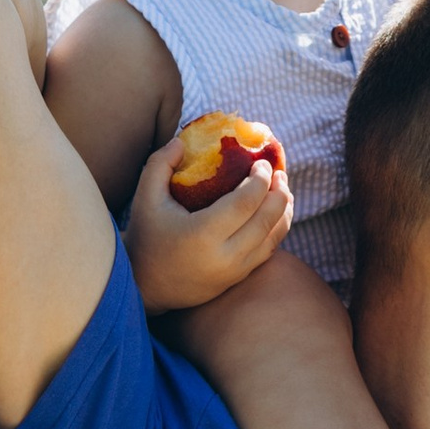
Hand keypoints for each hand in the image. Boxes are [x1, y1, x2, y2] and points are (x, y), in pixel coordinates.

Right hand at [124, 131, 291, 311]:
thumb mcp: (145, 198)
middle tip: (279, 174)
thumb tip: (182, 141)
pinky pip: (268, 252)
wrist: (145, 287)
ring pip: (274, 238)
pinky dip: (277, 230)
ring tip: (283, 190)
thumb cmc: (146, 238)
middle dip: (279, 192)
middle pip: (267, 220)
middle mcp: (224, 256)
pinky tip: (276, 213)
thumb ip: (160, 164)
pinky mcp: (237, 279)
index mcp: (202, 234)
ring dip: (284, 211)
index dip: (260, 180)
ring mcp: (234, 271)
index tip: (261, 162)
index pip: (245, 203)